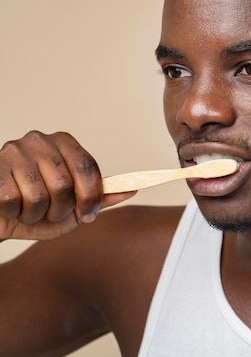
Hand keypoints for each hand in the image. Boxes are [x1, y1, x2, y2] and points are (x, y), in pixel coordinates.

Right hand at [0, 131, 132, 239]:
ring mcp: (14, 152)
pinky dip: (15, 214)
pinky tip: (11, 207)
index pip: (86, 166)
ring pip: (38, 196)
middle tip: (52, 214)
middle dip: (61, 210)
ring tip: (29, 210)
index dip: (90, 196)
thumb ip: (99, 196)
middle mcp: (39, 140)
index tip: (87, 215)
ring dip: (36, 215)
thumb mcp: (73, 205)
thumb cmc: (38, 208)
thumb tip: (132, 189)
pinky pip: (13, 201)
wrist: (1, 215)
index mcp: (63, 142)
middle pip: (64, 184)